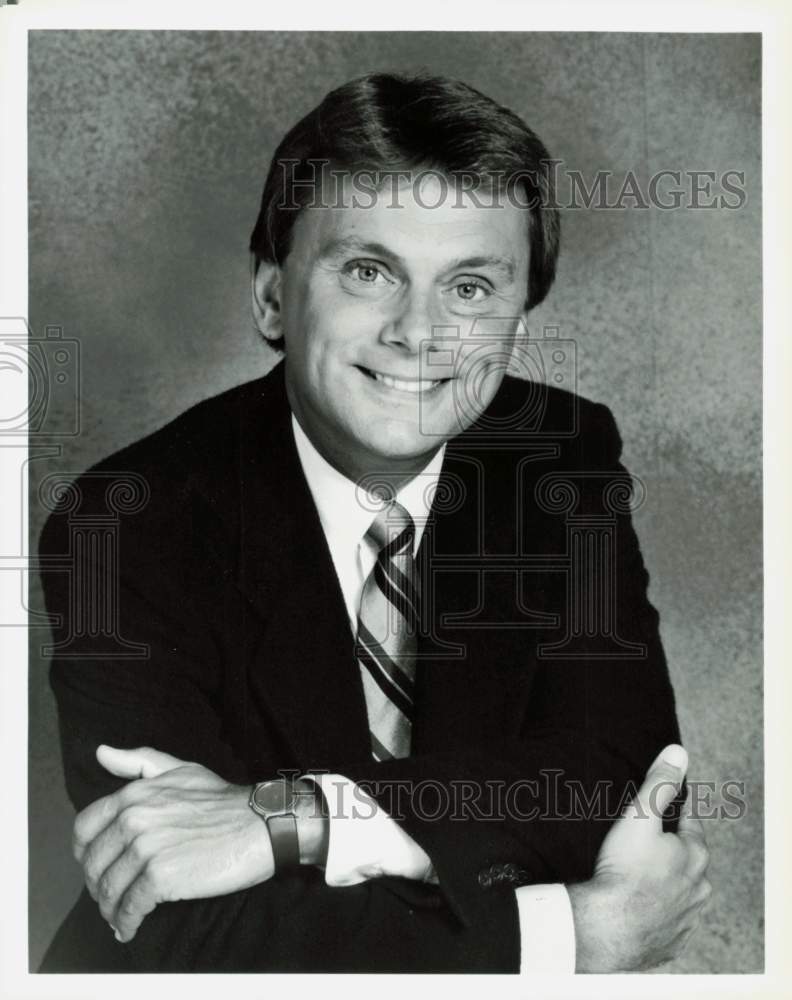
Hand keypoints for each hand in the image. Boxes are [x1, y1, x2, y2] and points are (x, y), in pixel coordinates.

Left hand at [73, 745, 273, 943]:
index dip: (85, 852)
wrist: (260, 824)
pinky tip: (130, 928)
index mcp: (134, 795)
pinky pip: (129, 908)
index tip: (98, 865)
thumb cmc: (223, 800)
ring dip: (109, 909)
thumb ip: (138, 762)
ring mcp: (146, 849)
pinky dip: (126, 923)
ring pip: (108, 890)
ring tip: (119, 917)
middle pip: (93, 864)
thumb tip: (102, 753)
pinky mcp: (161, 877)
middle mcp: (134, 819)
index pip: (84, 828)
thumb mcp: (180, 770)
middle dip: (97, 885)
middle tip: (110, 896)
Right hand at [567, 744, 710, 971]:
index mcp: (695, 856)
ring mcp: (685, 918)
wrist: (608, 927)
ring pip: (682, 893)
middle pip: (689, 861)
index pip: (692, 825)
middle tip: (652, 841)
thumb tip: (678, 753)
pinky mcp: (670, 942)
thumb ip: (659, 783)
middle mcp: (698, 889)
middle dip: (674, 850)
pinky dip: (658, 912)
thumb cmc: (625, 870)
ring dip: (668, 883)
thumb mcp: (640, 815)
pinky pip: (669, 922)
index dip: (679, 812)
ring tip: (644, 874)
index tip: (673, 805)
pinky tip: (641, 906)